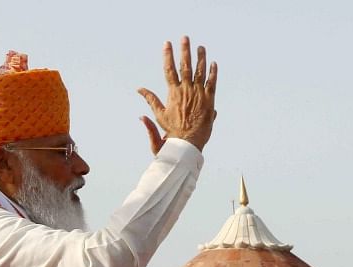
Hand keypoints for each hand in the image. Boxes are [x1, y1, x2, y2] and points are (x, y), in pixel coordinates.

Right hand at [137, 36, 217, 152]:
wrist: (188, 143)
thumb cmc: (172, 130)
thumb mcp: (159, 115)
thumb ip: (150, 100)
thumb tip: (139, 89)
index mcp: (173, 93)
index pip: (169, 70)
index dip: (167, 55)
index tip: (167, 44)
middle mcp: (186, 91)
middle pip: (185, 66)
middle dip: (185, 51)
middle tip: (185, 38)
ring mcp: (198, 95)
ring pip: (200, 72)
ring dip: (200, 58)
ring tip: (200, 47)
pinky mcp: (209, 101)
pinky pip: (212, 84)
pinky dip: (213, 73)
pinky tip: (213, 63)